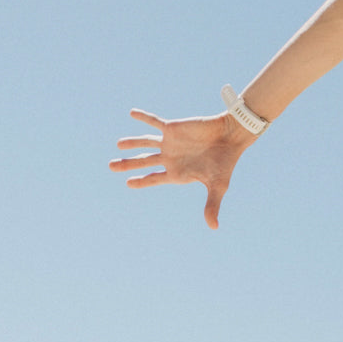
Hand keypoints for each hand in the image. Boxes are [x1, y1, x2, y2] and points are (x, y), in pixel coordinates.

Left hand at [109, 108, 254, 228]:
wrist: (231, 136)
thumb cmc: (225, 162)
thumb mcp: (217, 186)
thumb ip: (211, 205)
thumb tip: (214, 228)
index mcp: (176, 173)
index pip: (153, 179)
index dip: (141, 182)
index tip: (128, 183)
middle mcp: (171, 157)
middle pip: (144, 162)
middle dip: (127, 164)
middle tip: (111, 166)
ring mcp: (171, 142)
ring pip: (146, 142)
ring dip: (132, 143)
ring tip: (119, 144)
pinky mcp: (173, 128)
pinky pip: (155, 122)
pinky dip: (143, 118)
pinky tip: (132, 113)